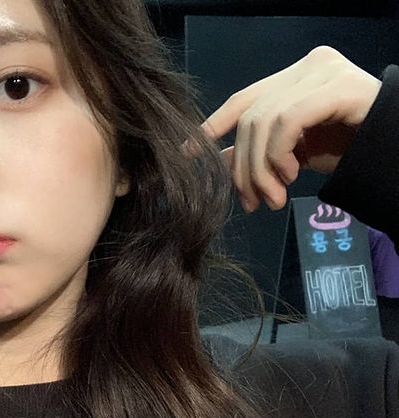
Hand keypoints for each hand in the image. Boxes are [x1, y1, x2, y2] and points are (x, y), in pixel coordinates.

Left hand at [200, 46, 381, 212]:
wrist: (391, 151)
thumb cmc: (346, 149)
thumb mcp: (293, 155)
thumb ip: (259, 152)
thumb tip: (217, 161)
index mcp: (291, 78)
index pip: (242, 100)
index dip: (212, 126)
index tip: (187, 153)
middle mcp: (305, 67)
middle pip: (249, 118)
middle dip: (243, 168)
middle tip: (252, 203)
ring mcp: (322, 71)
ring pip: (264, 122)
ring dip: (261, 169)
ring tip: (274, 198)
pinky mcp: (337, 85)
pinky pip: (287, 122)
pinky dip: (280, 154)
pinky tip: (291, 175)